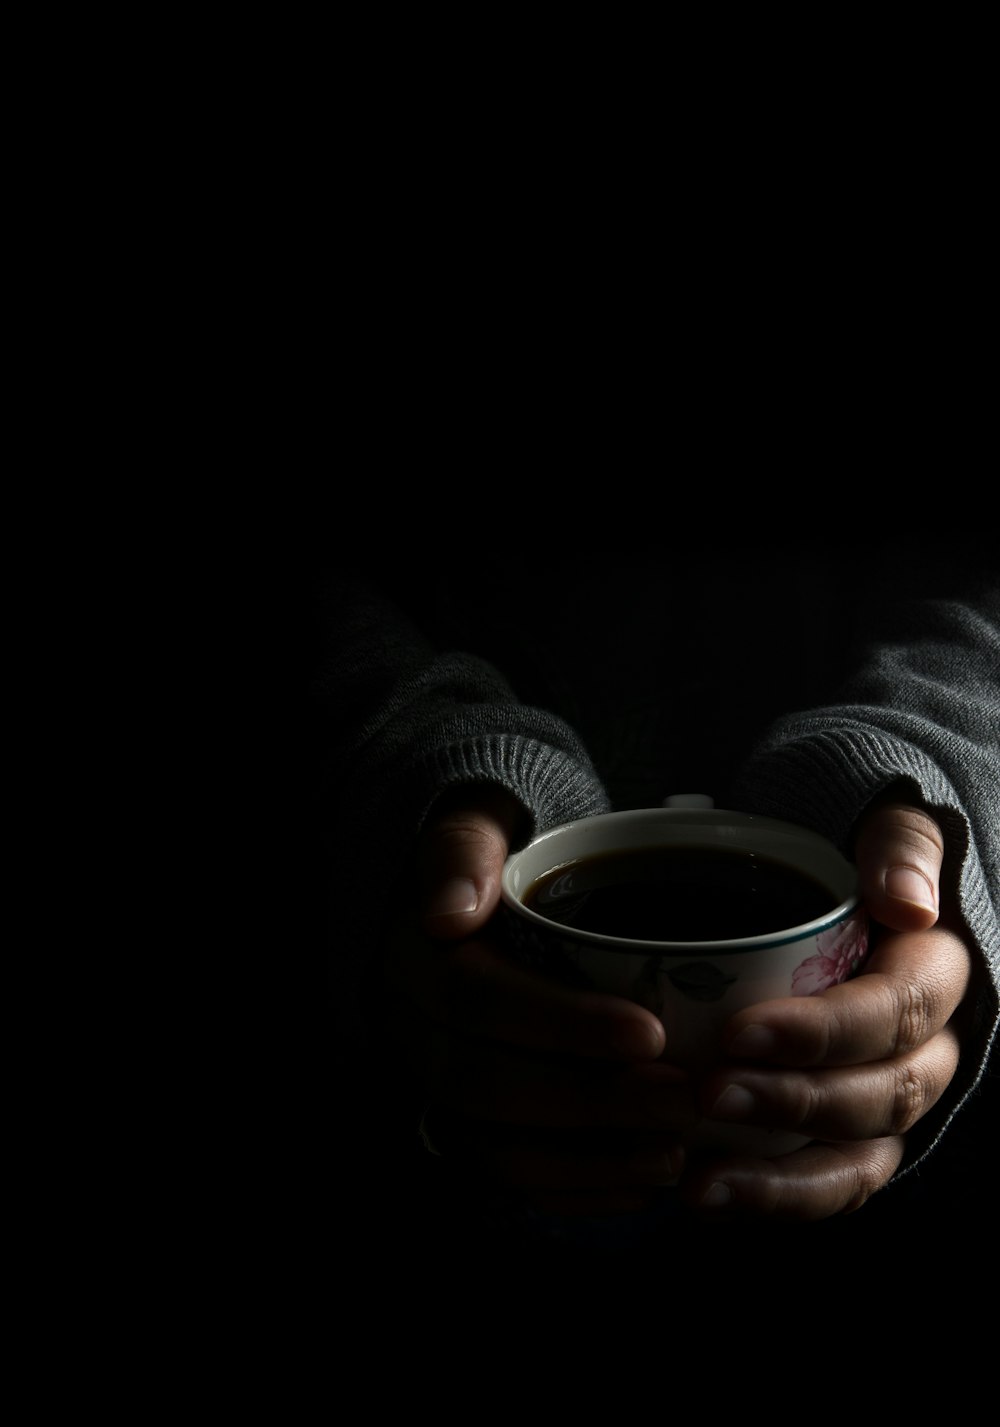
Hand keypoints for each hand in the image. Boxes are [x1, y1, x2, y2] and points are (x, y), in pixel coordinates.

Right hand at [384, 786, 696, 1215]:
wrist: (473, 896)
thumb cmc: (499, 855)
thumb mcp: (479, 819)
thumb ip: (464, 848)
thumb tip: (450, 912)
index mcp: (415, 956)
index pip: (475, 999)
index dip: (561, 1024)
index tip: (651, 1030)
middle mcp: (414, 1030)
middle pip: (485, 1085)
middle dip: (590, 1102)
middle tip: (682, 1100)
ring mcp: (437, 1085)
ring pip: (493, 1147)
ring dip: (588, 1161)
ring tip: (675, 1152)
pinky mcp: (468, 1124)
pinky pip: (509, 1178)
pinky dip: (575, 1192)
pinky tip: (642, 1185)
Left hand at [683, 800, 973, 1219]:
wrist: (862, 900)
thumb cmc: (865, 865)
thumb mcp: (896, 829)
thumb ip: (903, 847)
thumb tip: (907, 904)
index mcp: (938, 976)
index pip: (894, 1013)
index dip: (824, 1031)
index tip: (741, 1030)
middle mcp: (929, 1052)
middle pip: (877, 1094)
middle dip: (792, 1103)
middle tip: (706, 1093)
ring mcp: (894, 1102)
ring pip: (858, 1157)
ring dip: (780, 1178)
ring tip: (700, 1184)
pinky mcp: (857, 1137)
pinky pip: (830, 1183)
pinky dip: (774, 1198)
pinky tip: (705, 1198)